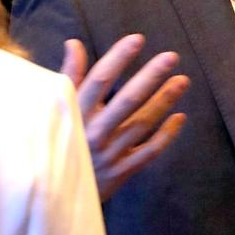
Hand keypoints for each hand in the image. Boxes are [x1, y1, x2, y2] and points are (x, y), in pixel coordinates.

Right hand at [60, 34, 189, 199]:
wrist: (52, 195)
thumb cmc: (56, 141)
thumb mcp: (56, 109)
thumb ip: (69, 77)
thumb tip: (74, 43)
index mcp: (75, 113)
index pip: (98, 81)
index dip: (118, 59)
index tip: (137, 39)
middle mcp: (93, 132)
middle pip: (126, 101)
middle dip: (150, 77)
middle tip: (172, 56)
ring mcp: (109, 153)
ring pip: (141, 124)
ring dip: (163, 101)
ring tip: (182, 80)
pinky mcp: (120, 171)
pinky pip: (148, 152)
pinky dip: (165, 135)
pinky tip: (180, 117)